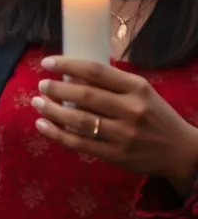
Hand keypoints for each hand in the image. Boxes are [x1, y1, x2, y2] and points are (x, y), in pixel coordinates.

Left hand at [34, 56, 197, 192]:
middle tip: (41, 85)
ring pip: (80, 120)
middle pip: (85, 95)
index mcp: (137, 88)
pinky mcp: (117, 155)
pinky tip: (43, 125)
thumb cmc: (155, 116)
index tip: (47, 63)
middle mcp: (130, 110)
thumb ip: (113, 83)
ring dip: (53, 110)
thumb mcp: (142, 92)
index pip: (96, 71)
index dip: (68, 65)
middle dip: (57, 89)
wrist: (181, 152)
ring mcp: (123, 134)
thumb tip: (72, 71)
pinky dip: (58, 134)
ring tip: (37, 103)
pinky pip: (81, 143)